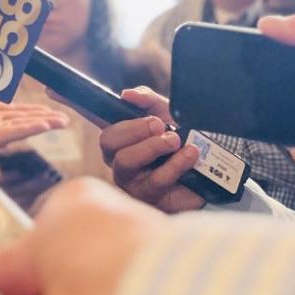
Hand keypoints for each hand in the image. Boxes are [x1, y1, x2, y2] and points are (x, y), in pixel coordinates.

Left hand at [0, 65, 68, 154]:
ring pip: (19, 125)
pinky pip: (10, 132)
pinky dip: (28, 128)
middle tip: (64, 116)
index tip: (44, 108)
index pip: (7, 111)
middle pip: (19, 119)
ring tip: (62, 120)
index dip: (26, 109)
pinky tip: (45, 125)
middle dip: (42, 117)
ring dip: (41, 122)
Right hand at [97, 88, 204, 213]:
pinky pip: (156, 181)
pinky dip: (174, 164)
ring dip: (152, 146)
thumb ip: (147, 100)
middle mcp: (119, 161)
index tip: (81, 101)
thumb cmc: (181, 141)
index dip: (85, 111)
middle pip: (109, 142)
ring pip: (127, 162)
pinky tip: (189, 155)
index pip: (98, 122)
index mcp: (120, 140)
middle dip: (134, 129)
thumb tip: (127, 95)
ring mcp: (132, 183)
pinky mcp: (151, 200)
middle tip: (159, 124)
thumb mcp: (167, 114)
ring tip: (176, 140)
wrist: (212, 171)